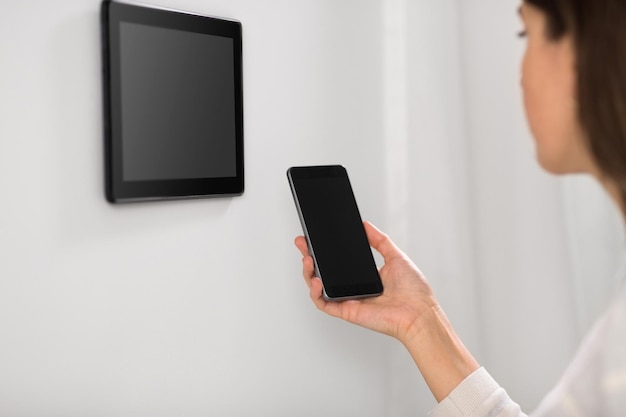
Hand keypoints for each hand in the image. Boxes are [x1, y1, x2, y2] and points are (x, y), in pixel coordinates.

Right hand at [294, 221, 437, 343]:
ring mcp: (348, 299)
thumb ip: (380, 240)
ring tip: (308, 260)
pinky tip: (316, 281)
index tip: (313, 237)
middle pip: (323, 273)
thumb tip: (366, 225)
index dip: (323, 250)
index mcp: (364, 276)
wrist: (419, 313)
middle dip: (309, 257)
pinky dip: (315, 293)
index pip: (337, 262)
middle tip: (303, 244)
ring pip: (318, 288)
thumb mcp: (396, 256)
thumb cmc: (414, 292)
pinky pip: (324, 303)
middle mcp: (353, 288)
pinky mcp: (347, 311)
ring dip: (308, 273)